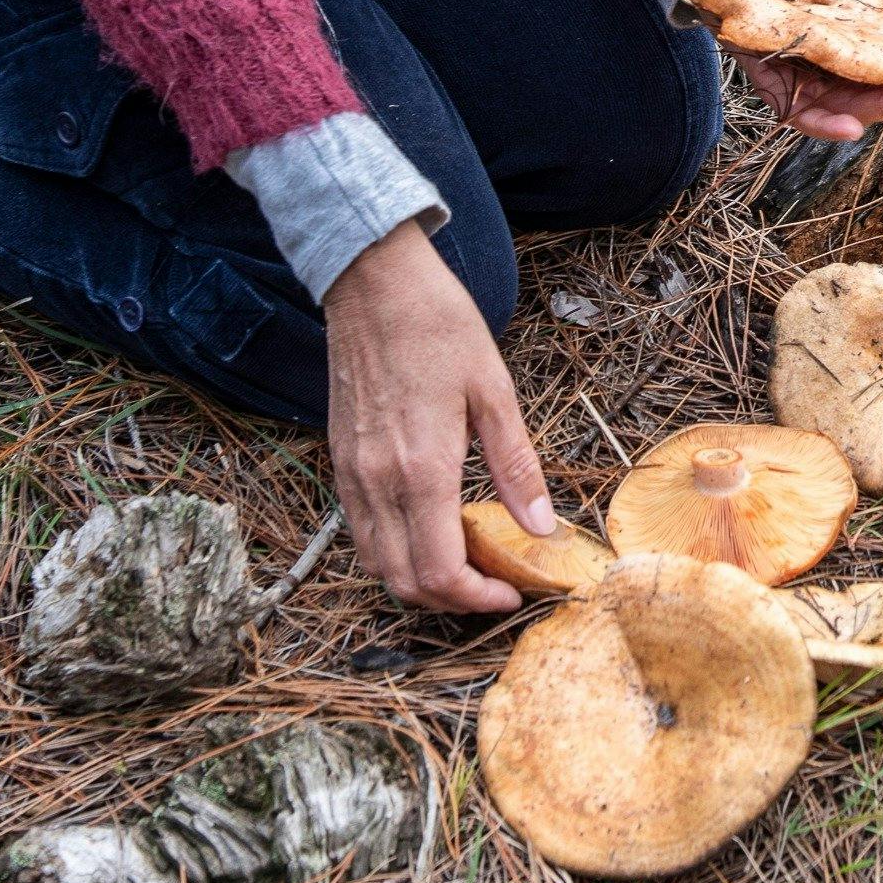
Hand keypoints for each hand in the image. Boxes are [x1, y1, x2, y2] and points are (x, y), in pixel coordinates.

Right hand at [323, 221, 553, 612]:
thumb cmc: (437, 325)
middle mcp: (377, 482)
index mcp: (421, 469)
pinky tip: (430, 530)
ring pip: (376, 563)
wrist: (372, 282)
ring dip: (419, 580)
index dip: (477, 599)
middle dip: (452, 601)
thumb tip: (543, 526)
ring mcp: (350, 473)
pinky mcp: (339, 460)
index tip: (512, 593)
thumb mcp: (493, 390)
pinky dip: (394, 551)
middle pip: (404, 582)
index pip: (440, 572)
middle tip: (494, 586)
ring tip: (466, 564)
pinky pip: (361, 531)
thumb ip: (516, 466)